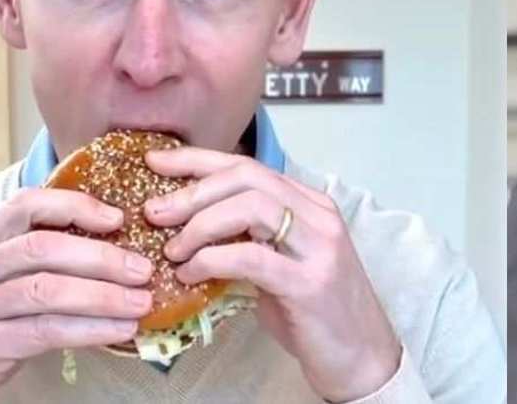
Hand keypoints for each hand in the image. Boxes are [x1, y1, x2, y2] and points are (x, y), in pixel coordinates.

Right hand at [0, 189, 154, 402]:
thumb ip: (33, 262)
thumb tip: (114, 250)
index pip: (26, 205)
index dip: (76, 206)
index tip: (118, 219)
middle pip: (44, 247)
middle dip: (103, 257)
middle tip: (143, 269)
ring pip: (48, 289)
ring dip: (105, 295)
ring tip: (142, 302)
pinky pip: (46, 331)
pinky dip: (91, 329)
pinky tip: (120, 330)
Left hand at [144, 148, 401, 401]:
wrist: (361, 356)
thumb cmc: (316, 313)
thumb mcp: (281, 264)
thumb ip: (249, 239)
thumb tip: (187, 227)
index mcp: (311, 204)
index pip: (249, 165)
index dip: (198, 160)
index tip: (156, 162)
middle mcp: (319, 216)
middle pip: (247, 178)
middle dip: (192, 191)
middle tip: (155, 213)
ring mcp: (317, 246)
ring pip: (251, 206)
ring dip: (200, 224)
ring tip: (173, 250)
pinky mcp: (308, 282)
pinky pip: (250, 256)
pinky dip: (211, 260)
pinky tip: (190, 275)